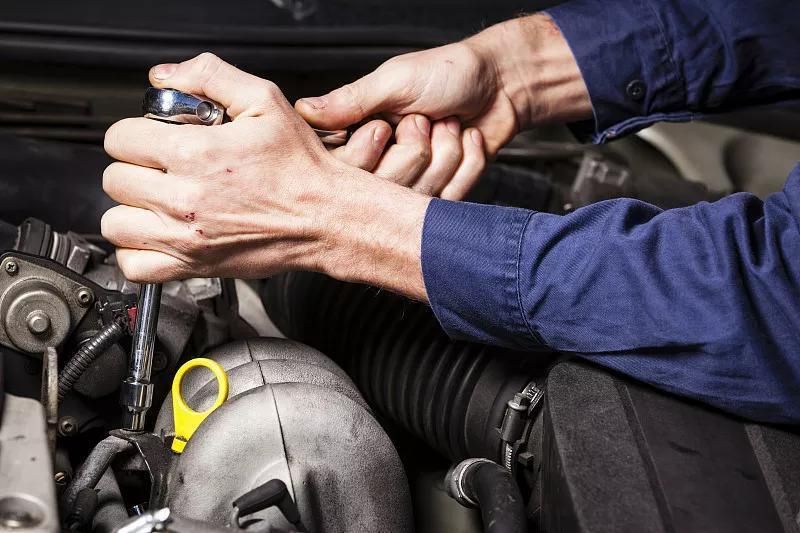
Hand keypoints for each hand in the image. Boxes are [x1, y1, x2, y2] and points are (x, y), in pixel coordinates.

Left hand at [101, 53, 430, 299]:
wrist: (326, 217)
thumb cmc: (301, 168)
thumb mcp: (265, 101)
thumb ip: (211, 76)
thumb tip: (166, 77)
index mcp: (195, 153)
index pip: (120, 138)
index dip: (135, 132)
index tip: (152, 137)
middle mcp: (183, 199)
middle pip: (115, 179)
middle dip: (134, 167)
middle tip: (159, 167)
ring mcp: (185, 237)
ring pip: (115, 222)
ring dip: (130, 209)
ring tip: (155, 201)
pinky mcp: (193, 266)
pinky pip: (135, 265)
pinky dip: (136, 252)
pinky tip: (155, 235)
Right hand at [296, 14, 590, 197]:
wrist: (501, 82)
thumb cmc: (449, 72)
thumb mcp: (395, 80)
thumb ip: (351, 101)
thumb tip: (303, 111)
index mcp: (362, 133)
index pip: (348, 170)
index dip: (370, 152)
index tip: (386, 127)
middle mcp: (384, 163)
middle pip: (388, 187)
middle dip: (417, 148)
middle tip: (425, 119)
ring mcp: (415, 183)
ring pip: (423, 193)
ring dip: (447, 151)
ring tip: (449, 124)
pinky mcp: (445, 196)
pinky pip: (453, 198)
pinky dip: (469, 162)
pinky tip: (467, 139)